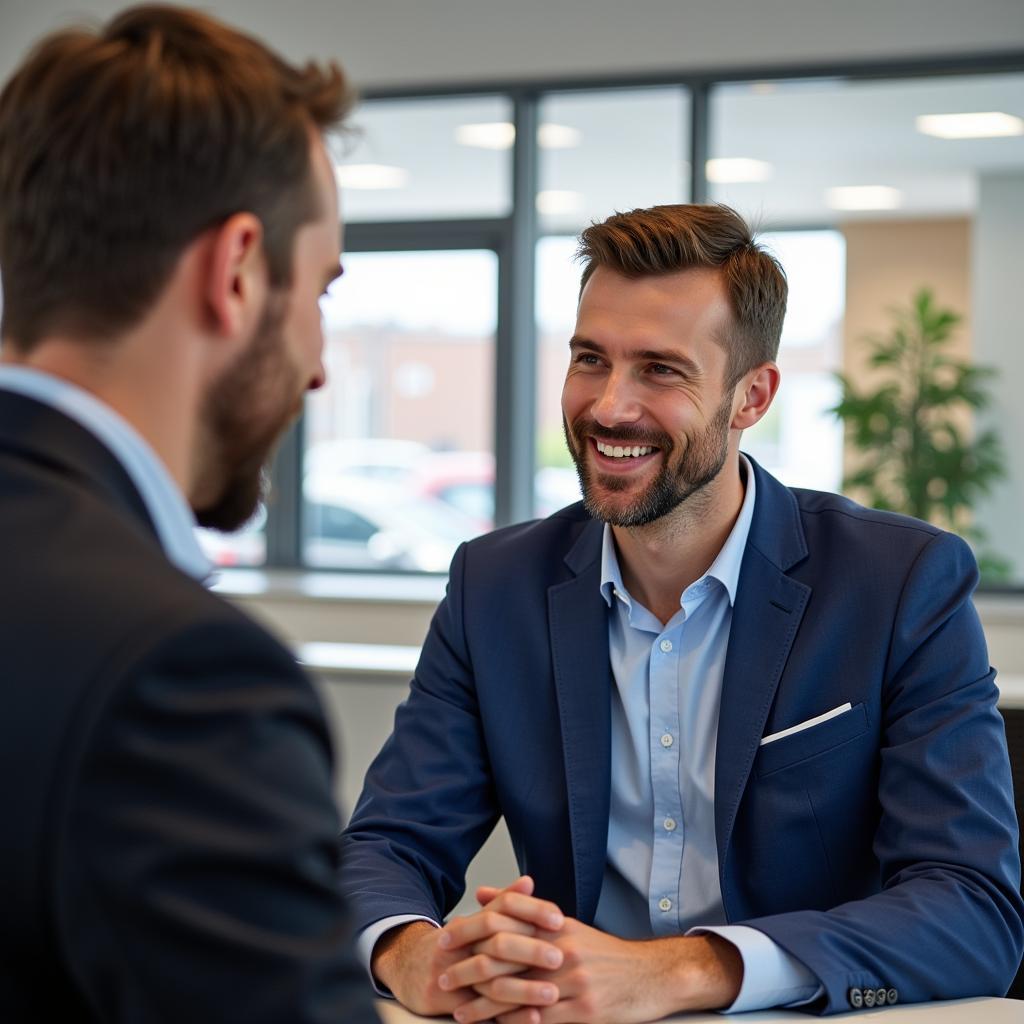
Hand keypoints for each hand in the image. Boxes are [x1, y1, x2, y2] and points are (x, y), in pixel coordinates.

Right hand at [372, 877, 564, 1018]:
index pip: (504, 907)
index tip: (560, 919)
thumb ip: (504, 903)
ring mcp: (451, 971)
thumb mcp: (475, 922)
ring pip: (490, 978)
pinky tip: (533, 1017)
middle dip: (530, 949)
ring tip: (553, 994)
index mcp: (472, 920)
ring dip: (524, 989)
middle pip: (497, 941)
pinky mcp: (447, 1001)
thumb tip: (529, 882)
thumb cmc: (453, 945)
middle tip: (560, 957)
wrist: (407, 968)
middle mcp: (460, 942)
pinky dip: (509, 1015)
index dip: (532, 911)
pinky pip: (481, 1010)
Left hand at [461, 904, 743, 1023]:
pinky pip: (540, 1021)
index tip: (444, 942)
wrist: (650, 976)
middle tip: (443, 981)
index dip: (470, 934)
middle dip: (469, 972)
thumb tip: (482, 894)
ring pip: (518, 994)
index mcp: (556, 926)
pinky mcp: (585, 1012)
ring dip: (484, 1007)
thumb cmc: (603, 953)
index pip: (504, 924)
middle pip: (505, 959)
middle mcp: (562, 950)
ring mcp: (573, 982)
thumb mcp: (566, 924)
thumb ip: (523, 909)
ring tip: (460, 1013)